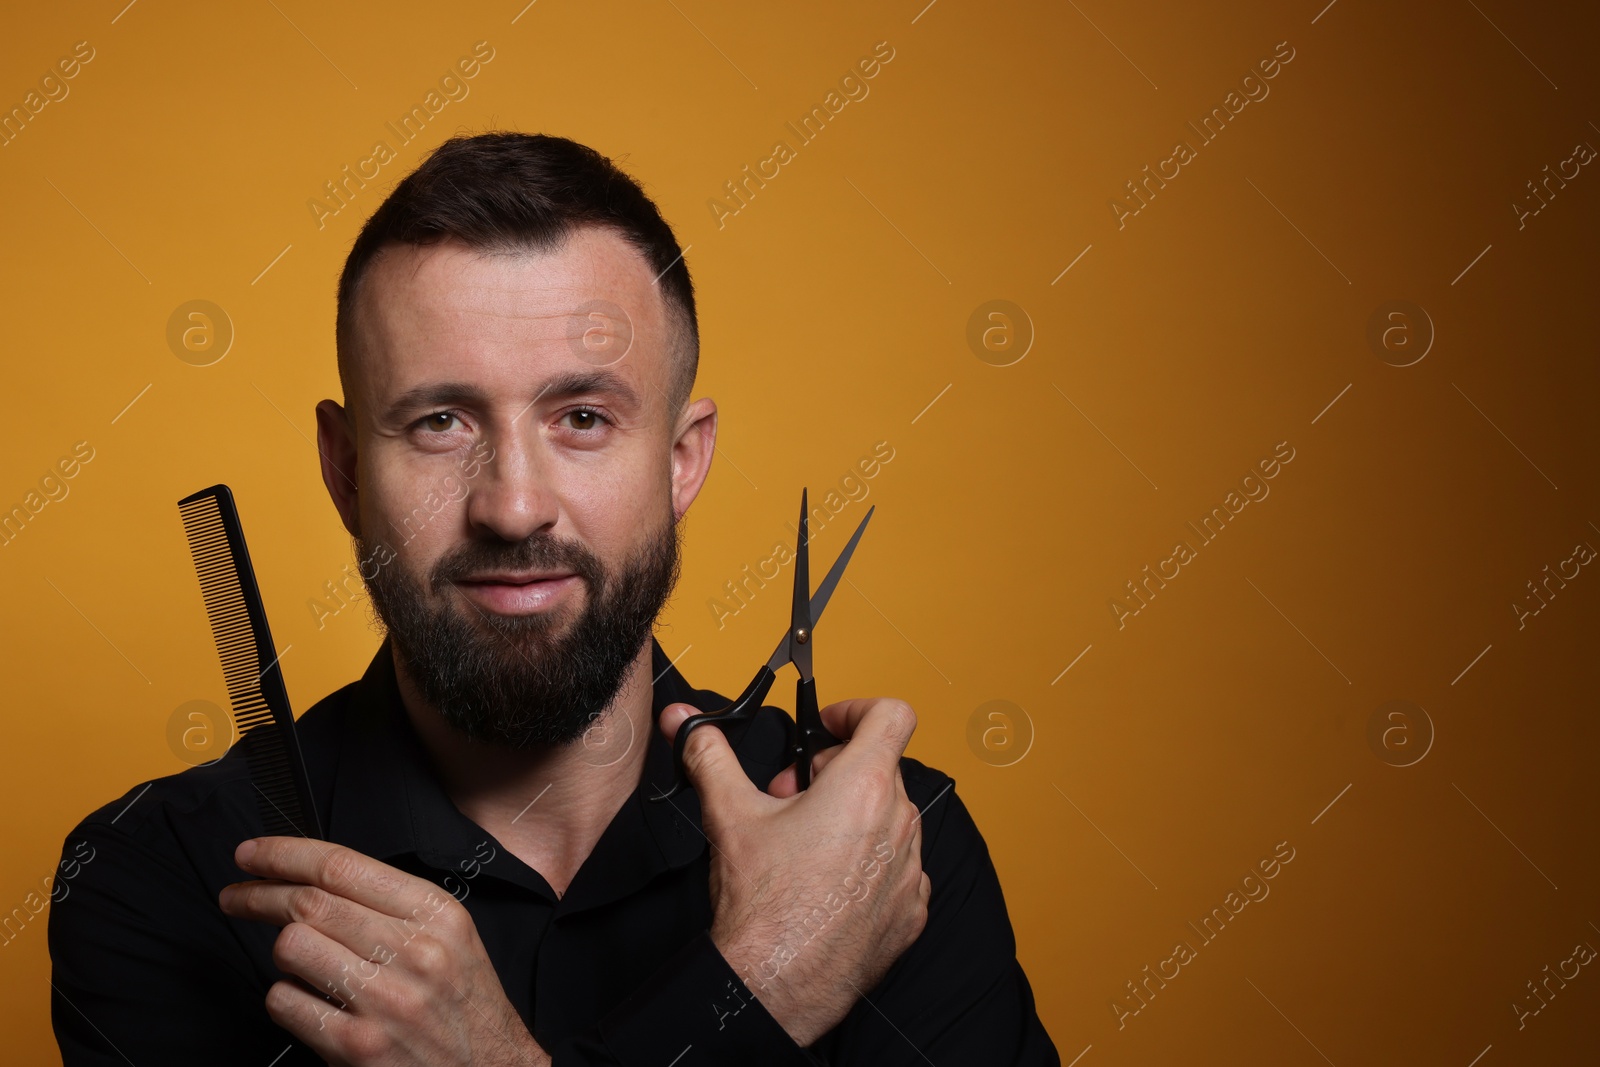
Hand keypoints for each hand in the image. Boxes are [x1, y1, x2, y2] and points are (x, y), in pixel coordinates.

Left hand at [218, 837, 546, 1065]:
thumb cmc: (464, 1007)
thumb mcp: (452, 939)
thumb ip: (396, 906)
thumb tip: (319, 880)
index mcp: (437, 915)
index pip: (342, 866)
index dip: (285, 854)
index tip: (253, 854)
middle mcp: (414, 952)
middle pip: (309, 902)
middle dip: (258, 894)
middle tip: (237, 897)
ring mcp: (384, 1001)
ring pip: (292, 947)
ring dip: (282, 953)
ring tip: (297, 963)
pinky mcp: (357, 1047)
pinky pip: (286, 1003)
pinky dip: (285, 999)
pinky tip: (308, 1002)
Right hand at [657, 697, 930, 1045]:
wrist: (774, 986)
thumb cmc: (761, 906)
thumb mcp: (729, 813)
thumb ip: (709, 754)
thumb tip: (686, 721)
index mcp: (863, 787)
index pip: (891, 715)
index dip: (857, 711)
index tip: (826, 728)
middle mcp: (899, 825)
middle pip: (881, 769)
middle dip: (833, 773)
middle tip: (791, 798)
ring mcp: (911, 872)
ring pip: (890, 819)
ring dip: (853, 818)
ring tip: (806, 845)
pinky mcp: (912, 911)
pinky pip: (899, 868)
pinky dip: (869, 865)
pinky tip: (828, 884)